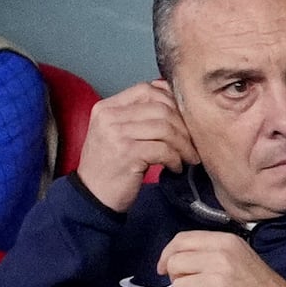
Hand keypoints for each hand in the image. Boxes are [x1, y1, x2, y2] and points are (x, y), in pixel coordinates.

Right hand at [75, 79, 192, 208]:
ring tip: (188, 157)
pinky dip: (175, 159)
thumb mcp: (116, 133)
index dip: (171, 101)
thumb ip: (136, 115)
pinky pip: (163, 149)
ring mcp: (116, 134)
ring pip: (165, 128)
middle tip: (192, 143)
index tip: (183, 119)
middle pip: (160, 108)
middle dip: (183, 126)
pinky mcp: (127, 154)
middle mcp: (109, 117)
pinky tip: (175, 168)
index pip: (146, 89)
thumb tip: (172, 99)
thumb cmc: (110, 165)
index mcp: (106, 107)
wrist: (92, 197)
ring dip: (183, 145)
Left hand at [155, 225, 285, 286]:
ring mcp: (217, 282)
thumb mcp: (241, 257)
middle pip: (174, 264)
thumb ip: (212, 253)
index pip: (182, 240)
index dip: (167, 254)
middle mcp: (220, 258)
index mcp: (226, 242)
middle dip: (177, 281)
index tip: (164, 269)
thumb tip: (176, 260)